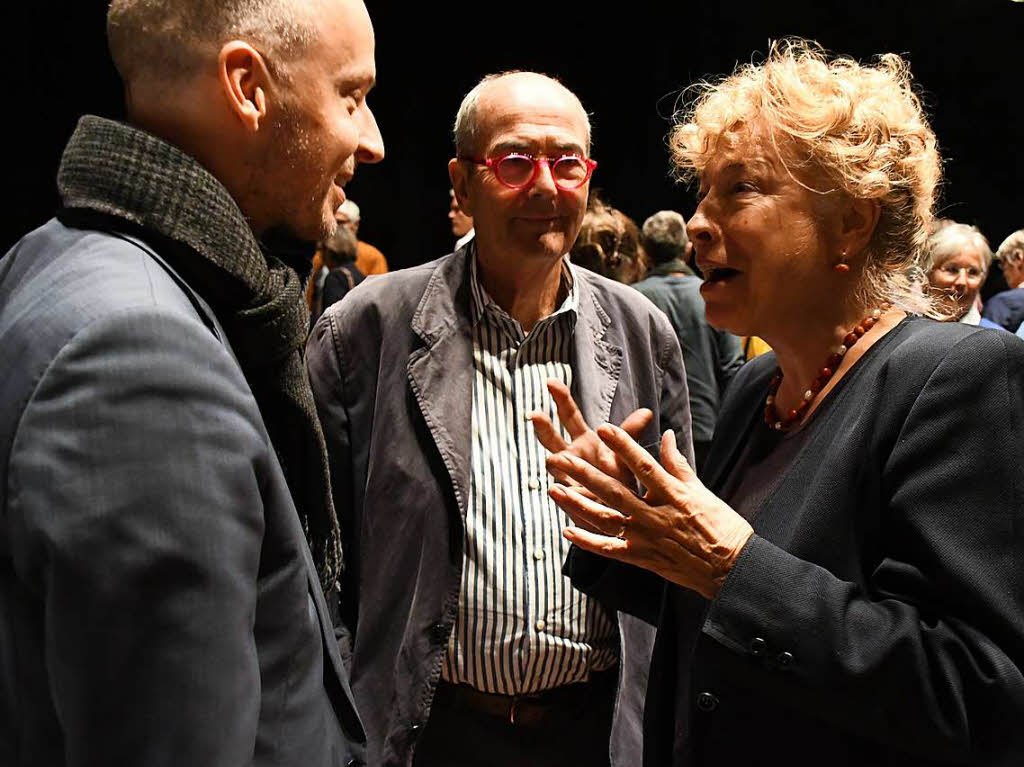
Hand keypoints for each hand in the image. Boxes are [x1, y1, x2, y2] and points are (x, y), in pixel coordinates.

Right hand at [529, 379, 652, 491]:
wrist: (621, 510)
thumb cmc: (622, 477)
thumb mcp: (626, 453)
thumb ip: (630, 433)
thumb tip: (647, 412)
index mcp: (584, 441)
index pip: (569, 415)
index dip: (560, 398)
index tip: (550, 381)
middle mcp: (571, 456)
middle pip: (552, 437)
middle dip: (542, 426)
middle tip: (535, 414)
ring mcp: (568, 478)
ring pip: (554, 466)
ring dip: (554, 462)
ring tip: (554, 460)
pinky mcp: (573, 499)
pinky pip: (564, 493)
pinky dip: (563, 492)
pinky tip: (558, 491)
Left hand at [546, 424, 753, 599]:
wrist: (731, 567)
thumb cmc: (722, 526)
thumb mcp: (702, 490)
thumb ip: (678, 464)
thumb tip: (668, 435)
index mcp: (673, 494)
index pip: (643, 465)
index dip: (623, 446)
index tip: (603, 428)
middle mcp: (655, 514)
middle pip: (614, 490)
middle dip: (584, 473)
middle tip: (560, 459)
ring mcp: (646, 538)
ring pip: (605, 519)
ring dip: (577, 505)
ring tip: (554, 490)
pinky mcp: (642, 558)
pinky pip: (610, 550)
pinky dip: (587, 542)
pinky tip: (567, 532)